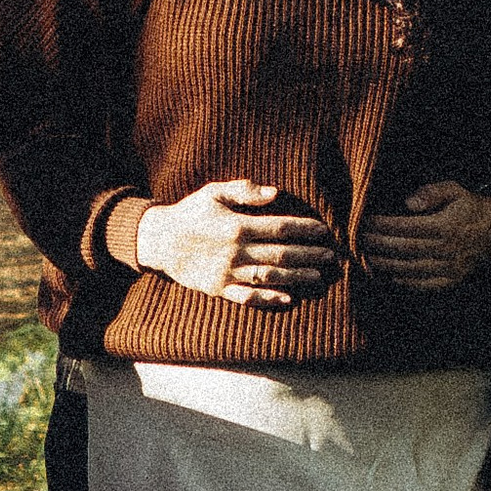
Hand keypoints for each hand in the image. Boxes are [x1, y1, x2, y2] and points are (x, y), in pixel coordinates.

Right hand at [130, 180, 338, 306]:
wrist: (159, 240)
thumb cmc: (190, 213)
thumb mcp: (214, 192)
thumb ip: (244, 191)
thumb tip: (275, 193)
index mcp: (237, 225)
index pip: (281, 228)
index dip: (305, 229)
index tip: (324, 230)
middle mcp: (235, 250)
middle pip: (281, 254)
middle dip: (309, 255)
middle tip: (331, 256)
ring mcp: (228, 272)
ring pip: (269, 276)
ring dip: (297, 277)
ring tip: (318, 277)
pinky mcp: (219, 288)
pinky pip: (247, 297)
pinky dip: (268, 299)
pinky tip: (288, 299)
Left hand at [361, 178, 490, 291]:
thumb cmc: (467, 207)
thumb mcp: (454, 190)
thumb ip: (431, 192)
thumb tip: (408, 203)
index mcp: (445, 226)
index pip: (406, 227)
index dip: (383, 225)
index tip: (366, 221)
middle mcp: (447, 250)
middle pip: (403, 249)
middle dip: (378, 244)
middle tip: (359, 239)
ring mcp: (448, 268)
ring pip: (409, 269)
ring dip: (385, 263)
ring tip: (367, 255)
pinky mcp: (449, 280)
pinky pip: (421, 284)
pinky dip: (402, 280)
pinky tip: (388, 272)